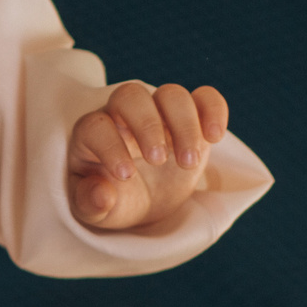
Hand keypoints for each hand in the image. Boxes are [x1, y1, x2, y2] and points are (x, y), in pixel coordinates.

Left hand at [68, 81, 229, 229]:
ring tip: (189, 163)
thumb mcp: (97, 211)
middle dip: (147, 126)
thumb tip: (102, 194)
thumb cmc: (114, 201)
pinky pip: (204, 98)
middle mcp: (123, 116)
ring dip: (184, 124)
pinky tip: (214, 137)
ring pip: (171, 95)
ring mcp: (159, 114)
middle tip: (158, 161)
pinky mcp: (190, 119)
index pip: (96, 126)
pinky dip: (214, 110)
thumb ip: (91, 204)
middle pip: (131, 96)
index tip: (127, 176)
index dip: (111, 147)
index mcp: (91, 135)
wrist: (143, 201)